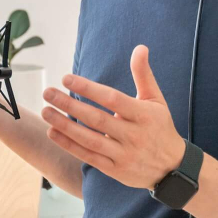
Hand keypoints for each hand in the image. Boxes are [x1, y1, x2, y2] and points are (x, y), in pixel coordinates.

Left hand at [41, 45, 185, 190]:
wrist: (173, 168)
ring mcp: (124, 154)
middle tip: (47, 92)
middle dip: (69, 105)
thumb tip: (140, 47)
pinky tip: (53, 132)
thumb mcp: (156, 100)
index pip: (112, 99)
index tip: (66, 78)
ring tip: (45, 111)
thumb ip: (144, 75)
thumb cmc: (160, 127)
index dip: (88, 89)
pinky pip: (88, 157)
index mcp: (144, 115)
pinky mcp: (115, 170)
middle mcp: (134, 135)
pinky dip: (69, 145)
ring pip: (90, 139)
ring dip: (64, 126)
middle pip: (97, 119)